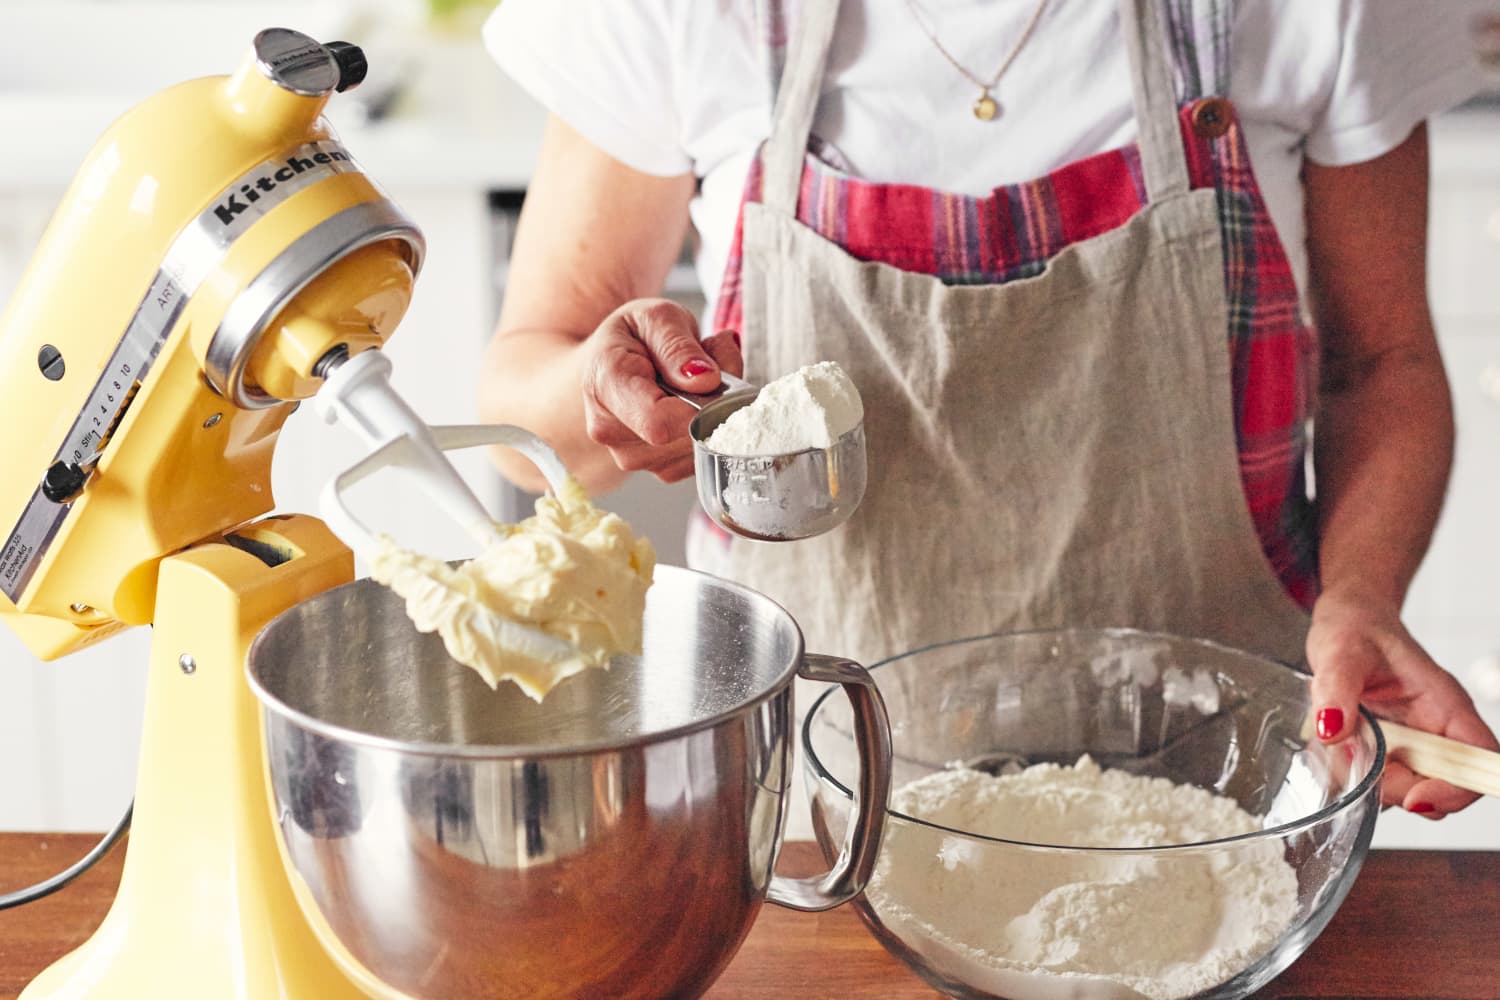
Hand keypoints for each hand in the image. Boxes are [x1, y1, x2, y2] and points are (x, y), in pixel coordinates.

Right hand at [579, 298, 742, 482]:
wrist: (615, 361)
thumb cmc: (636, 336)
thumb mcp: (657, 317)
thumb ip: (679, 345)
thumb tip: (705, 379)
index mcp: (606, 385)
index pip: (658, 421)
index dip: (699, 404)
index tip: (711, 375)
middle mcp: (610, 431)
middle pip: (686, 435)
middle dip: (712, 401)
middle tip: (705, 367)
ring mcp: (632, 457)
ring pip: (700, 448)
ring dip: (713, 416)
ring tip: (693, 386)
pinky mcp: (658, 470)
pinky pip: (702, 458)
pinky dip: (708, 432)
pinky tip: (692, 408)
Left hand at [1307, 587, 1499, 816]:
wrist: (1344, 622)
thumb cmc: (1355, 628)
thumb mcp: (1340, 652)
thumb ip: (1336, 688)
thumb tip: (1330, 730)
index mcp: (1443, 703)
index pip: (1480, 758)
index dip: (1458, 788)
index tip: (1414, 798)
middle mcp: (1434, 728)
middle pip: (1442, 785)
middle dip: (1399, 790)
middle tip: (1357, 765)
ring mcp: (1412, 742)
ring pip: (1408, 788)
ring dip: (1372, 783)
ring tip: (1341, 745)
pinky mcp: (1387, 749)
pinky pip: (1381, 780)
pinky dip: (1356, 776)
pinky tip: (1335, 748)